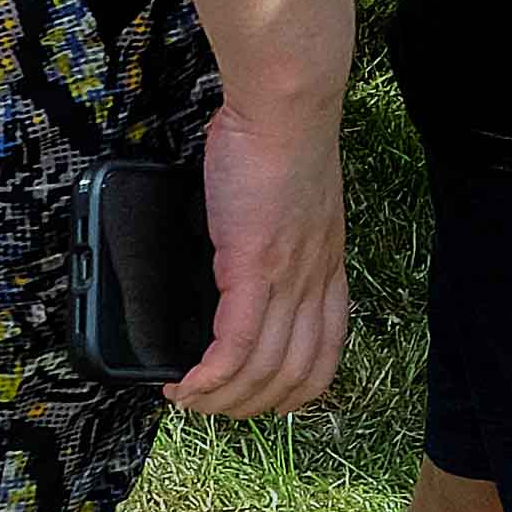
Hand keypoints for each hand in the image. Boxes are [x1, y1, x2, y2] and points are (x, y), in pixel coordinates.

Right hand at [171, 91, 348, 418]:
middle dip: (249, 406)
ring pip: (264, 371)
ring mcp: (287, 278)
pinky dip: (208, 377)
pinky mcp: (253, 266)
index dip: (290, 390)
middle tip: (207, 404)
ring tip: (185, 397)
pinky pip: (235, 346)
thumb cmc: (279, 140)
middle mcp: (314, 282)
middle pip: (296, 376)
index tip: (250, 394)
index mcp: (327, 269)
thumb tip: (239, 265)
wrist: (285, 105)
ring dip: (220, 399)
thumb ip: (274, 242)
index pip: (326, 354)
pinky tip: (183, 384)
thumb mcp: (291, 205)